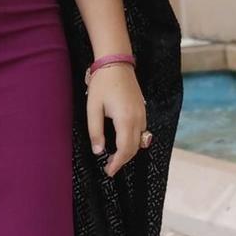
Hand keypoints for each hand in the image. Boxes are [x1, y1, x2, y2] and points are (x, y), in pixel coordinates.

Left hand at [87, 62, 148, 176]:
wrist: (116, 64)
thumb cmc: (102, 84)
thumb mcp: (93, 108)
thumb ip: (95, 131)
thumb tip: (99, 151)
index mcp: (125, 119)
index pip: (125, 149)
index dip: (117, 163)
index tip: (108, 171)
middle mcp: (138, 119)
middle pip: (134, 148)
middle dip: (123, 160)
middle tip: (109, 167)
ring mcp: (143, 114)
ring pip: (140, 141)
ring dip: (129, 152)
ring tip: (114, 157)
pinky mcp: (142, 110)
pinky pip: (141, 131)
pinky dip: (133, 141)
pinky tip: (121, 142)